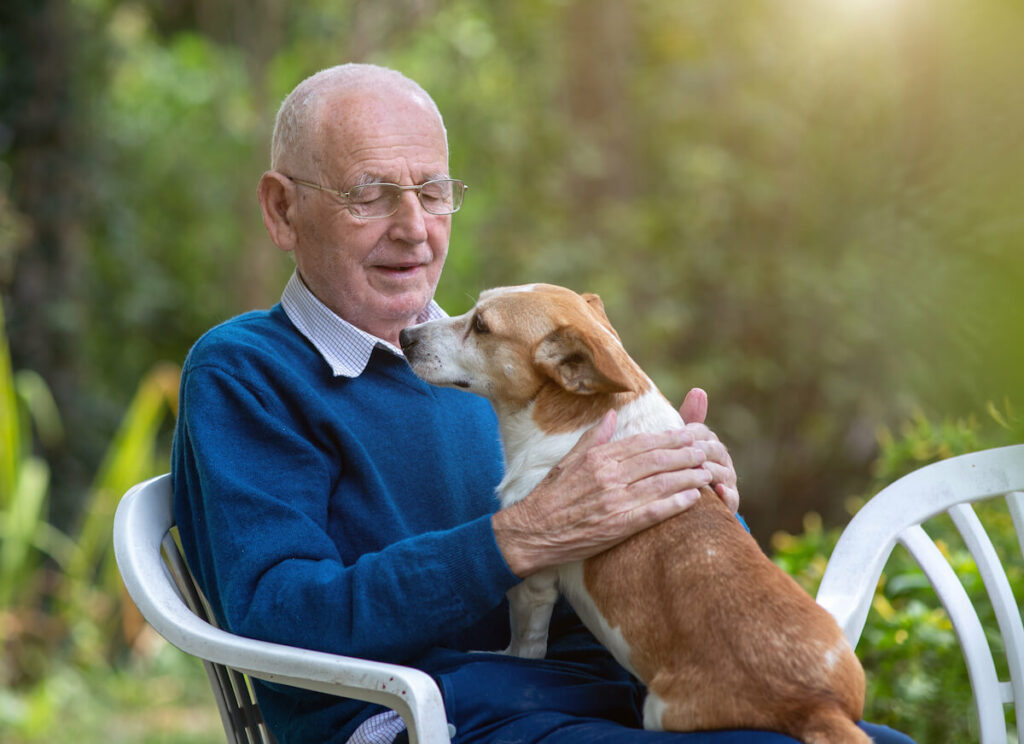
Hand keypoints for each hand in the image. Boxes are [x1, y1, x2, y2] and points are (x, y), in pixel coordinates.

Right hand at [492, 410, 711, 577]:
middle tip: (706, 450)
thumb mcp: (568, 460)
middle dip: (686, 454)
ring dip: (688, 476)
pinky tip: (694, 499)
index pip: (643, 443)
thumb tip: (612, 415)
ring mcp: (615, 501)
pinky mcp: (618, 526)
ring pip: (661, 483)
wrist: (531, 532)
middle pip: (657, 460)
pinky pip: (654, 512)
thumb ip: (594, 438)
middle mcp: (609, 475)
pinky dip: (676, 504)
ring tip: (707, 472)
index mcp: (599, 457)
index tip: (690, 434)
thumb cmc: (549, 497)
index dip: (670, 438)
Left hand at [679, 388, 739, 512]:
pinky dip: (724, 493)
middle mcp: (722, 459)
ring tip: (697, 470)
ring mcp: (727, 480)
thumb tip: (699, 390)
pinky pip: (730, 497)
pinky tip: (716, 489)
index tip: (676, 435)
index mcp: (709, 442)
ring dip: (710, 470)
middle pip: (714, 449)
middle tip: (686, 452)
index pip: (701, 432)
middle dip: (700, 450)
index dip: (689, 433)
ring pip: (722, 471)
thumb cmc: (679, 467)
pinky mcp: (729, 501)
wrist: (686, 501)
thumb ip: (687, 418)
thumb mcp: (678, 444)